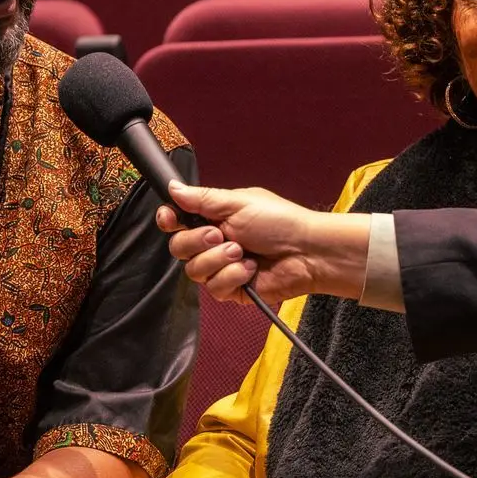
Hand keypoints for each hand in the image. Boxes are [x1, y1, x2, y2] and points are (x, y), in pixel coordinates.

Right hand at [158, 182, 369, 304]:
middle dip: (197, 241)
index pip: (178, 222)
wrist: (307, 251)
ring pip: (194, 271)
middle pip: (179, 248)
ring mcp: (222, 268)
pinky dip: (233, 276)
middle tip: (220, 234)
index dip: (169, 220)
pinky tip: (251, 269)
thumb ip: (202, 199)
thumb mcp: (238, 203)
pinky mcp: (232, 289)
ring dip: (218, 259)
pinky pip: (214, 288)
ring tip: (243, 252)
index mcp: (214, 218)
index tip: (170, 218)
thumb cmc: (280, 221)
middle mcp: (214, 243)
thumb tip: (172, 188)